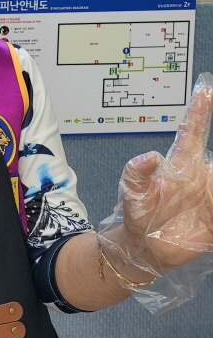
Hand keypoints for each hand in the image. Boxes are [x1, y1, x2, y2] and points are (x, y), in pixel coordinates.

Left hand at [106, 73, 212, 273]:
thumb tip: (149, 156)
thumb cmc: (138, 213)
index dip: (199, 111)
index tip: (206, 90)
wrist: (146, 247)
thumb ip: (136, 173)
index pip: (192, 132)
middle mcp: (201, 177)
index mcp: (181, 166)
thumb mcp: (131, 192)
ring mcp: (212, 196)